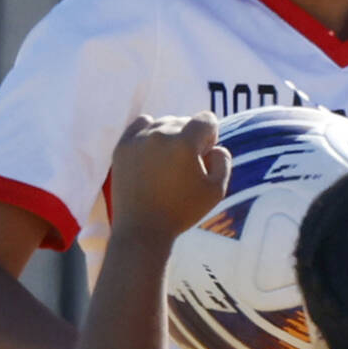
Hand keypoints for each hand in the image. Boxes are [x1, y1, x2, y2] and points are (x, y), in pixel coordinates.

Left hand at [110, 113, 230, 240]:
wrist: (142, 229)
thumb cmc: (182, 212)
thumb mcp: (216, 190)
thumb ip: (224, 161)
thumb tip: (216, 147)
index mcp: (184, 143)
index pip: (206, 119)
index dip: (211, 136)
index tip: (205, 156)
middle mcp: (160, 134)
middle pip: (185, 121)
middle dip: (191, 138)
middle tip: (186, 165)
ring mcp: (138, 139)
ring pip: (164, 122)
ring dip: (171, 136)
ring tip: (169, 162)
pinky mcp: (122, 146)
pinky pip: (142, 124)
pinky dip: (151, 132)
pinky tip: (154, 151)